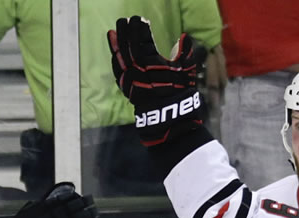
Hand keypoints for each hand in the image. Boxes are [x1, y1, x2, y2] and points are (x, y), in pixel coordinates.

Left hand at [107, 16, 203, 144]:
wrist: (168, 116)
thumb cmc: (179, 91)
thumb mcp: (186, 70)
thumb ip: (185, 52)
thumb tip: (184, 37)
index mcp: (150, 61)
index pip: (141, 39)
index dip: (140, 28)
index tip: (140, 19)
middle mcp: (136, 69)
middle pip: (127, 45)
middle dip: (125, 31)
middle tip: (123, 20)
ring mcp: (129, 79)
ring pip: (119, 58)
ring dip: (116, 44)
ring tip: (112, 32)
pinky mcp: (127, 89)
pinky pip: (118, 71)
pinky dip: (115, 61)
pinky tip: (114, 54)